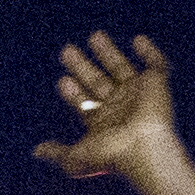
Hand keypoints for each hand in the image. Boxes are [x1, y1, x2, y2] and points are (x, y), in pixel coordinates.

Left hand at [36, 28, 187, 182]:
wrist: (144, 149)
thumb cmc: (112, 156)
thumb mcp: (76, 158)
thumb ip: (57, 152)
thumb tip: (36, 151)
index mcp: (104, 123)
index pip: (86, 102)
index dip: (73, 92)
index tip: (62, 81)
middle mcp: (121, 108)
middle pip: (98, 82)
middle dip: (82, 67)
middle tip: (66, 51)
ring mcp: (140, 96)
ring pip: (122, 69)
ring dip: (108, 53)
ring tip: (94, 36)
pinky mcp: (158, 85)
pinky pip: (156, 64)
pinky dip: (150, 52)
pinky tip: (138, 40)